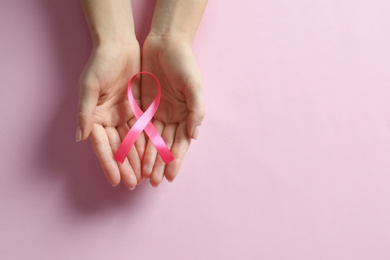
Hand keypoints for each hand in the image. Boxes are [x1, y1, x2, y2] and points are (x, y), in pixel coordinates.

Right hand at [77, 42, 144, 188]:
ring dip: (137, 159)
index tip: (115, 180)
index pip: (102, 145)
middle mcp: (109, 119)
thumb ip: (85, 111)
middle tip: (133, 184)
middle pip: (118, 148)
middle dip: (126, 167)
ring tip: (144, 176)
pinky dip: (147, 143)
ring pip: (132, 142)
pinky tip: (153, 157)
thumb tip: (80, 137)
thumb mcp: (90, 85)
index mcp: (95, 116)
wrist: (119, 45)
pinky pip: (144, 130)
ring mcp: (124, 115)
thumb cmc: (100, 62)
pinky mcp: (138, 110)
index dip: (109, 163)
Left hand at [140, 34, 204, 186]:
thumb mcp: (194, 85)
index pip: (180, 142)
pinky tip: (132, 155)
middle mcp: (172, 117)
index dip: (175, 160)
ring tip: (142, 175)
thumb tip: (194, 135)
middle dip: (159, 164)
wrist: (165, 43)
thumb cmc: (184, 63)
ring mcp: (157, 112)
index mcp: (186, 114)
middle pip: (164, 145)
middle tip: (152, 182)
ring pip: (151, 140)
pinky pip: (139, 126)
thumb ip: (196, 110)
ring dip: (147, 157)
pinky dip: (136, 141)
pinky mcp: (143, 105)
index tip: (168, 177)